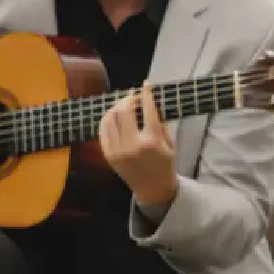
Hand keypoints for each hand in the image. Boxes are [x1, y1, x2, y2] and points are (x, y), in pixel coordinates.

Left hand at [99, 82, 177, 211]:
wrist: (152, 189)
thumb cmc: (165, 165)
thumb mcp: (170, 144)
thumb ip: (161, 124)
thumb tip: (150, 103)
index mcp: (152, 142)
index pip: (148, 110)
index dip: (146, 94)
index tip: (146, 85)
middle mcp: (132, 145)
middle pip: (124, 110)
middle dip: (127, 98)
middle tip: (132, 96)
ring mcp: (117, 150)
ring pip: (110, 118)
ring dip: (116, 106)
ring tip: (123, 104)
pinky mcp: (108, 154)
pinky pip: (103, 130)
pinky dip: (107, 119)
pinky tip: (113, 115)